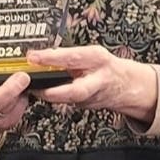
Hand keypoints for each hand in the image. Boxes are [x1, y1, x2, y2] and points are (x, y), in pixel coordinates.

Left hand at [26, 45, 156, 121]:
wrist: (127, 85)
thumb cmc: (105, 66)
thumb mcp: (89, 54)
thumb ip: (68, 56)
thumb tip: (39, 57)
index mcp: (97, 58)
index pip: (73, 57)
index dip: (51, 58)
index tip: (33, 58)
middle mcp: (97, 79)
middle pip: (75, 90)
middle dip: (53, 91)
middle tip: (35, 87)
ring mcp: (93, 96)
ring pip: (70, 99)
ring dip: (50, 95)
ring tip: (34, 88)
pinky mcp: (88, 105)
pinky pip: (68, 101)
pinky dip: (56, 97)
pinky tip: (44, 92)